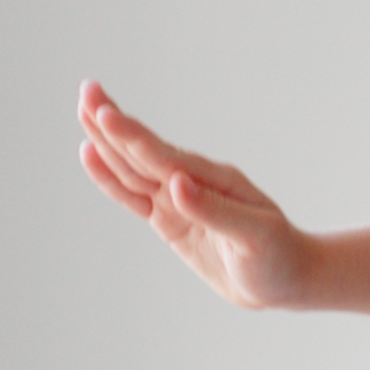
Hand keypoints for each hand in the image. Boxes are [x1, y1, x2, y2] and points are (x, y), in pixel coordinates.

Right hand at [77, 81, 316, 306]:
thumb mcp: (255, 236)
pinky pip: (134, 196)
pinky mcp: (170, 219)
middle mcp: (193, 182)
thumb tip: (175, 185)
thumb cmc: (278, 256)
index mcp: (215, 180)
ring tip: (84, 110)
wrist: (285, 280)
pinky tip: (92, 156)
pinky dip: (111, 178)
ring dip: (107, 143)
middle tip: (87, 90)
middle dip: (115, 125)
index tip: (107, 114)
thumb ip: (215, 211)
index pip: (166, 157)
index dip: (134, 138)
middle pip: (144, 152)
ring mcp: (179, 199)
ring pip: (133, 169)